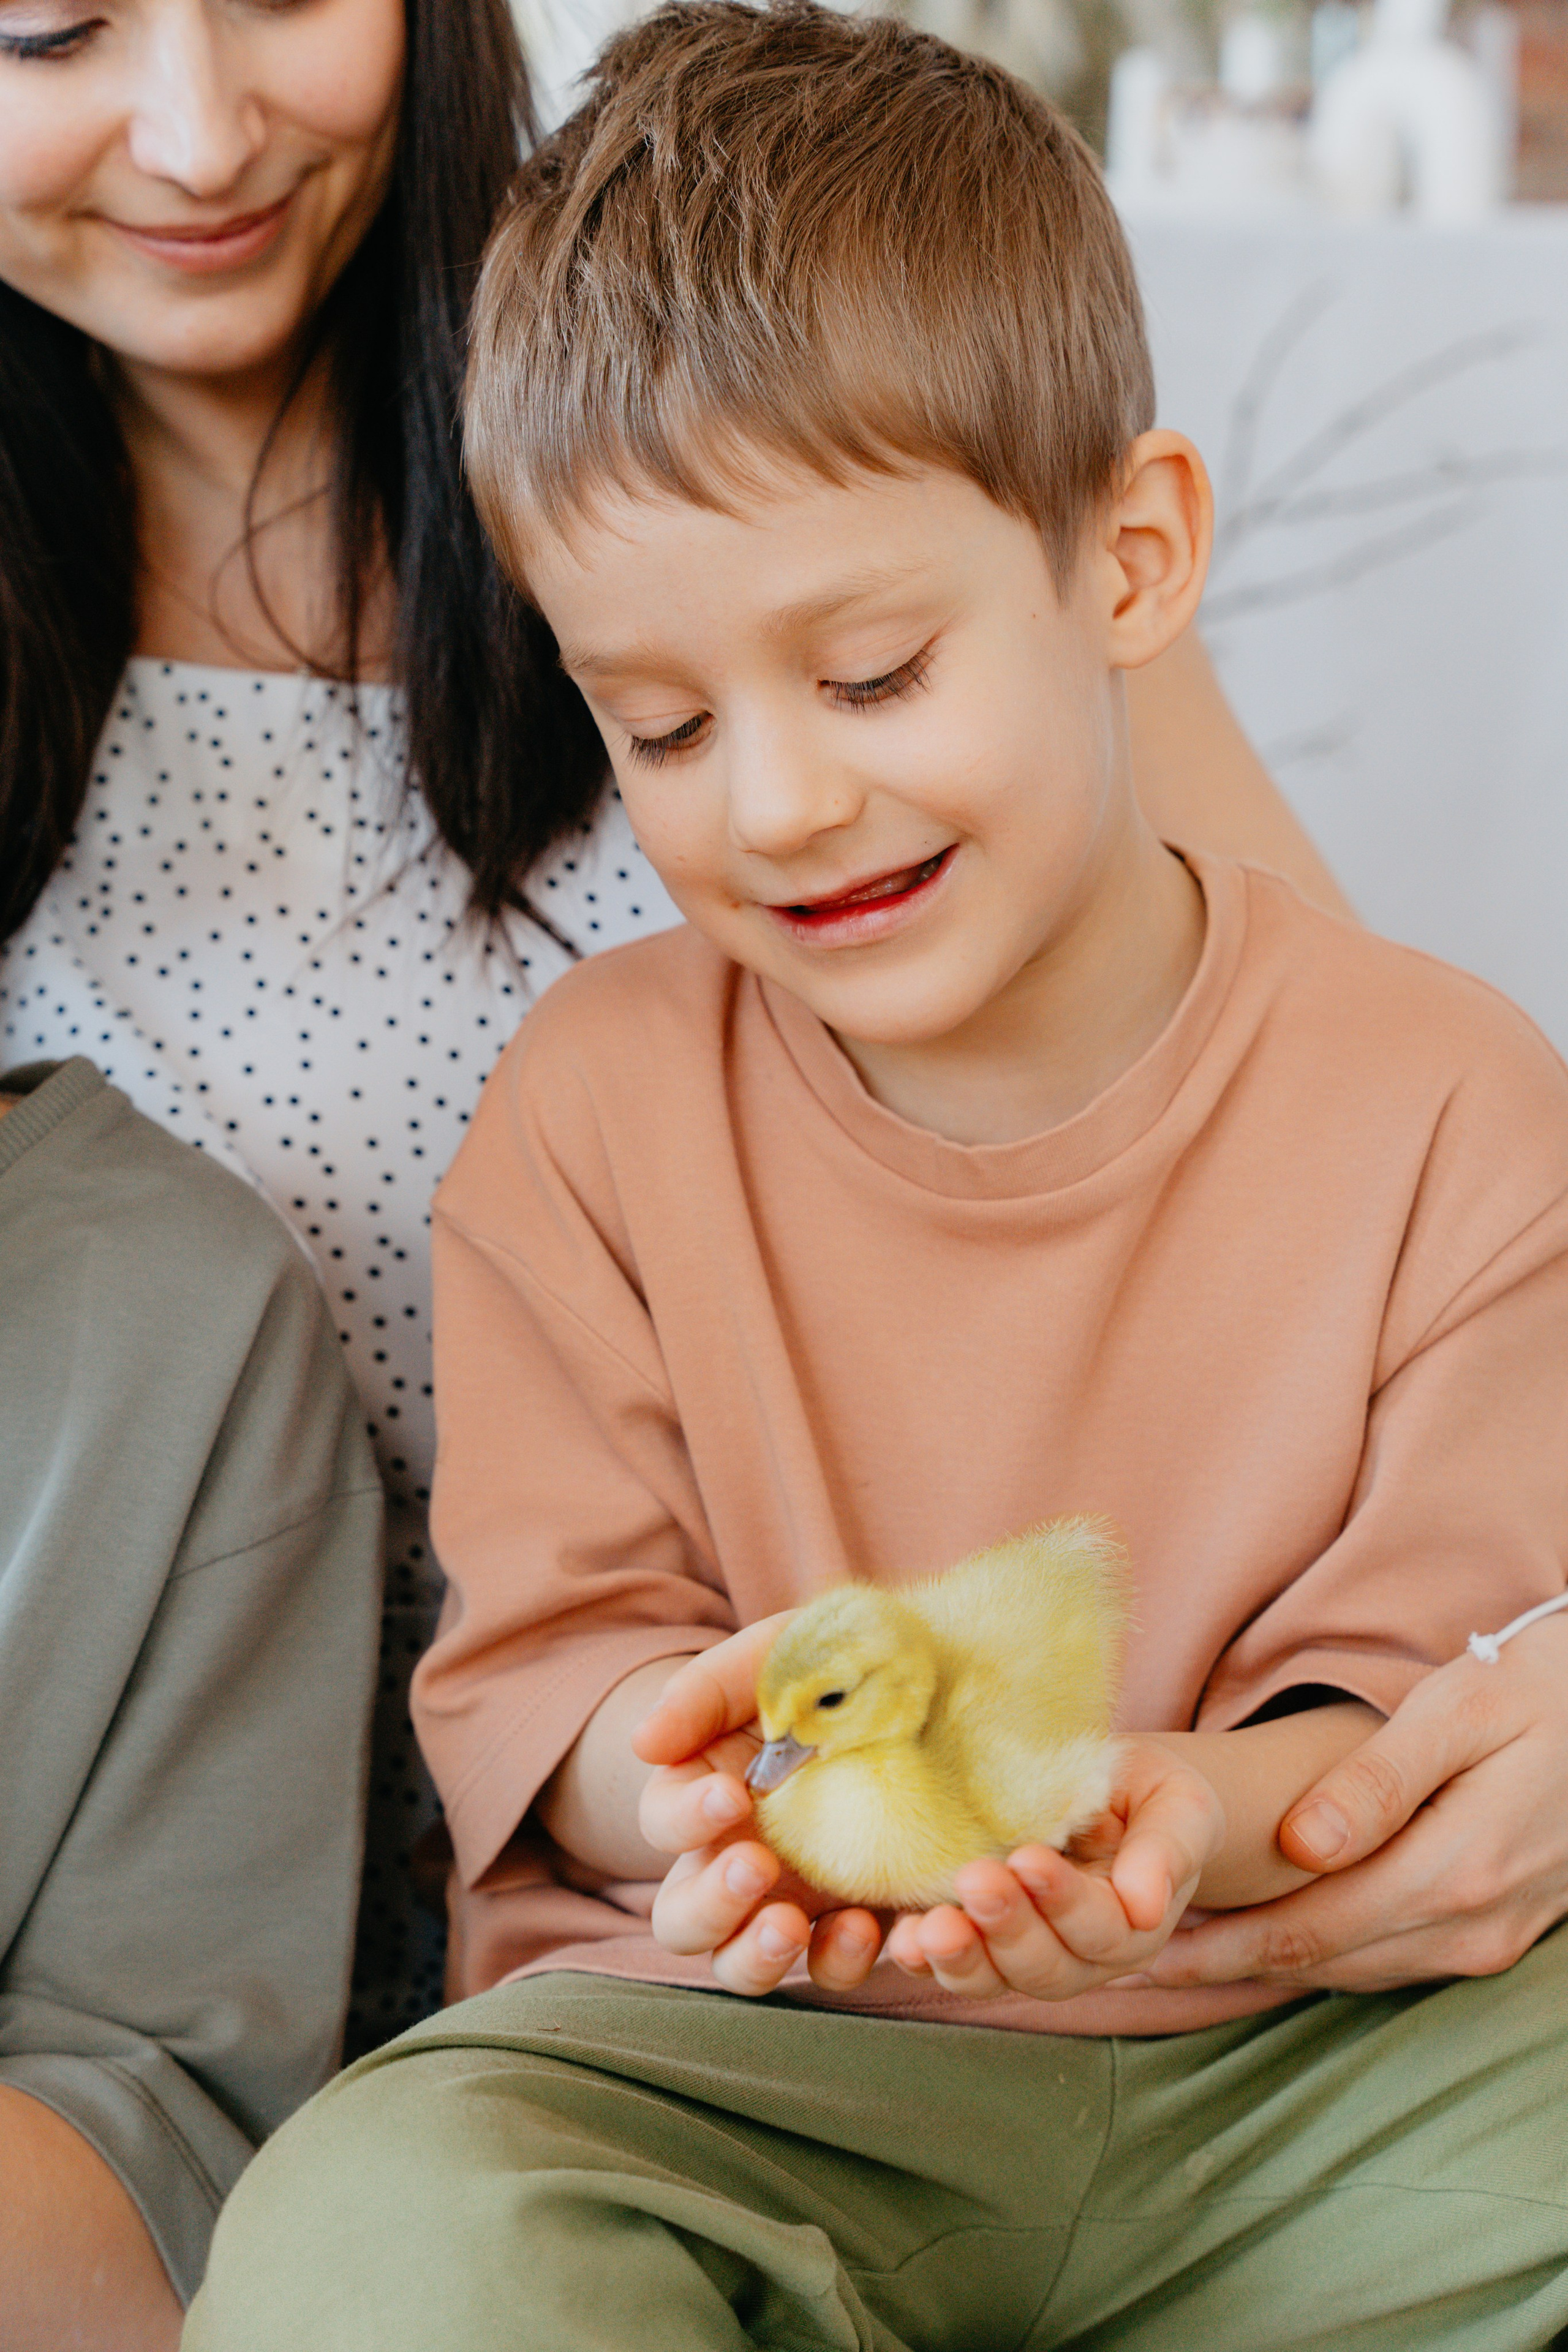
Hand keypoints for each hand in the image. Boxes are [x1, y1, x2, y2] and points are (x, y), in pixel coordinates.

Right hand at [633, 1618, 885, 1996]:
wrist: (927, 1680)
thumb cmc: (830, 1662)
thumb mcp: (769, 1657)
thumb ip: (703, 1692)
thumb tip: (643, 1745)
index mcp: (703, 1794)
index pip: (664, 1822)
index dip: (687, 1818)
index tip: (733, 1794)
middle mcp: (733, 1857)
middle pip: (682, 1919)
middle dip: (711, 1903)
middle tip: (758, 1865)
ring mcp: (790, 1897)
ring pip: (739, 1964)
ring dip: (756, 1957)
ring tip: (792, 1924)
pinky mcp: (851, 1918)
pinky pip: (829, 1966)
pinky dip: (838, 1961)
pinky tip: (866, 1926)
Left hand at [884, 1738, 1223, 2000]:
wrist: (1102, 1788)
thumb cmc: (1145, 1793)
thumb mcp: (1176, 1806)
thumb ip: (1167, 1851)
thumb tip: (1147, 1906)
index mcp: (1134, 1924)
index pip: (1103, 1930)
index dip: (1065, 1902)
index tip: (1029, 1860)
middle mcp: (1080, 1956)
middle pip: (1046, 1968)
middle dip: (1008, 1929)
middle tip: (975, 1880)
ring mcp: (1024, 1956)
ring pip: (994, 1980)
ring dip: (961, 1958)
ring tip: (929, 1928)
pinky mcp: (976, 1942)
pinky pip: (950, 1965)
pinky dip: (922, 1958)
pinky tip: (901, 1937)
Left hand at [1145, 1610, 1567, 1992]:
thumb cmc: (1536, 1693)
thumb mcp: (1459, 1712)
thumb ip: (1378, 1783)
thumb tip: (1298, 1845)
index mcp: (1454, 1870)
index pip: (1310, 1931)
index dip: (1220, 1949)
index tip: (1138, 1948)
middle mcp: (1472, 1924)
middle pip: (1323, 1961)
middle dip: (1224, 1966)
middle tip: (1125, 1959)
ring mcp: (1487, 1938)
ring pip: (1354, 1968)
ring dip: (1266, 1966)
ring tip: (1174, 1952)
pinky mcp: (1492, 1932)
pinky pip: (1389, 1957)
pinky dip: (1321, 1953)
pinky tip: (1266, 1936)